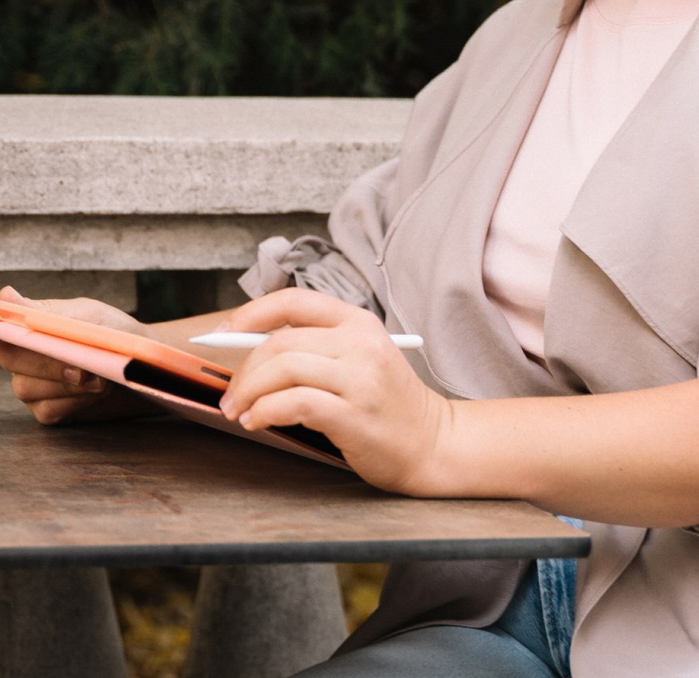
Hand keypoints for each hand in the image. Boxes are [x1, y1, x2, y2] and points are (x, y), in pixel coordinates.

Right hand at [0, 285, 149, 424]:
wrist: (145, 366)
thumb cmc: (115, 334)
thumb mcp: (89, 316)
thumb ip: (48, 312)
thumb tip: (7, 294)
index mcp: (32, 328)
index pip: (4, 330)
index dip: (6, 330)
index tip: (22, 333)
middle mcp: (24, 357)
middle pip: (13, 360)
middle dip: (49, 363)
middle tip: (84, 368)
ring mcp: (32, 385)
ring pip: (28, 388)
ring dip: (69, 384)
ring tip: (102, 377)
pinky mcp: (48, 409)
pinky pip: (48, 410)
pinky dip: (75, 401)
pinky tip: (96, 392)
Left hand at [217, 290, 450, 493]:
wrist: (431, 442)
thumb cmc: (387, 403)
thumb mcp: (360, 359)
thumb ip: (316, 347)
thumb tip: (249, 350)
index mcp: (359, 322)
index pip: (294, 301)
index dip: (250, 314)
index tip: (222, 336)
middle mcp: (360, 342)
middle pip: (281, 341)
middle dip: (243, 370)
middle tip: (230, 397)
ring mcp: (360, 377)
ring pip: (283, 369)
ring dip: (249, 393)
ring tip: (240, 413)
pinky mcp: (354, 413)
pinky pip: (293, 403)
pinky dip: (265, 412)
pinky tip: (258, 422)